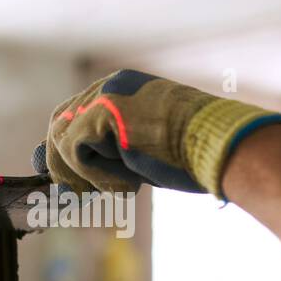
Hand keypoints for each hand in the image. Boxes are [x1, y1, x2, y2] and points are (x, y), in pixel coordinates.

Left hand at [35, 69, 280, 197]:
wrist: (221, 144)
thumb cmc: (193, 154)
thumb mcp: (142, 150)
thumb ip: (108, 152)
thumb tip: (69, 172)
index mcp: (121, 89)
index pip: (73, 118)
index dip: (69, 155)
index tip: (77, 185)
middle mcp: (109, 85)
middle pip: (59, 126)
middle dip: (64, 166)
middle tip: (82, 195)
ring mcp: (105, 95)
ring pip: (61, 140)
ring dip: (83, 174)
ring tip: (119, 189)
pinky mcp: (105, 111)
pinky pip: (75, 149)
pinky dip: (95, 175)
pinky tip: (128, 185)